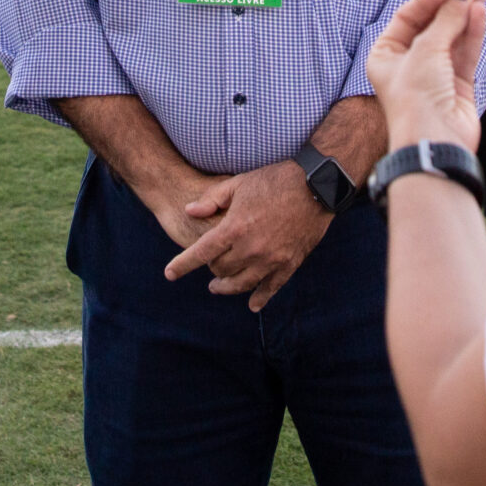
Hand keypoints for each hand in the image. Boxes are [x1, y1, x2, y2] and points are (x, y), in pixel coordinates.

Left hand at [166, 162, 330, 310]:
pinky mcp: (290, 263)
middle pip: (221, 270)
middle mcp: (251, 248)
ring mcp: (272, 259)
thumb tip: (189, 212)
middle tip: (210, 262)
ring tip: (218, 287)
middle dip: (211, 268)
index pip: (201, 254)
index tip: (170, 274)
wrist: (315, 185)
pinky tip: (253, 305)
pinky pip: (272, 288)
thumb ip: (211, 200)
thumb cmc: (274, 180)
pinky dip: (260, 298)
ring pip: (242, 284)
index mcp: (235, 228)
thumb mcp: (238, 184)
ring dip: (227, 287)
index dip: (182, 265)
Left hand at [364, 0, 485, 152]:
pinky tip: (480, 13)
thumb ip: (445, 20)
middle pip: (432, 24)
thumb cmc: (416, 100)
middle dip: (450, 5)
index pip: (408, 16)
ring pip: (452, 37)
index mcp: (386, 55)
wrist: (434, 142)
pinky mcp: (457, 84)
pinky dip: (472, 33)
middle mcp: (409, 63)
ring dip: (464, 16)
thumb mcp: (426, 51)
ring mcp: (434, 74)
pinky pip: (465, 52)